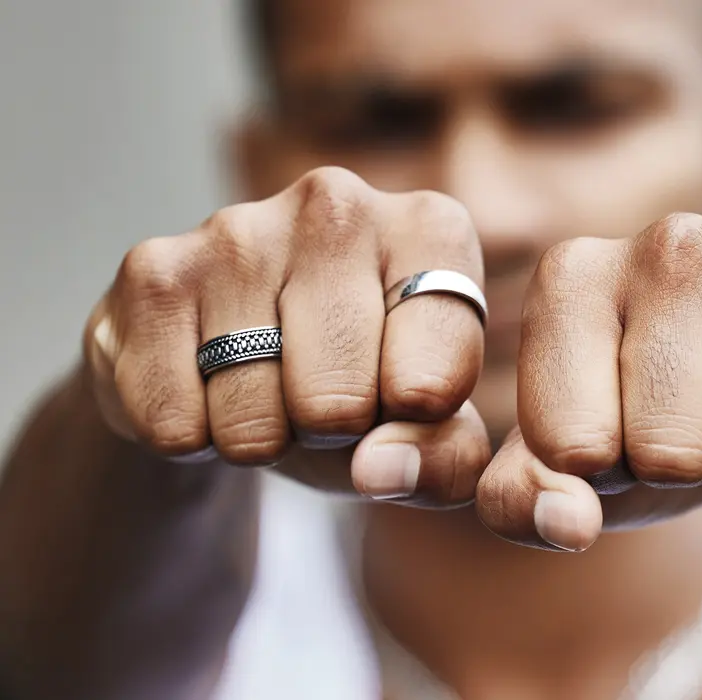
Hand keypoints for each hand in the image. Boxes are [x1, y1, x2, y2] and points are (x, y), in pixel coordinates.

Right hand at [83, 167, 490, 506]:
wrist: (242, 360)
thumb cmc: (359, 383)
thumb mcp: (426, 429)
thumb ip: (447, 458)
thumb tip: (384, 468)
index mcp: (429, 230)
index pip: (434, 380)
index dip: (409, 425)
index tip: (401, 397)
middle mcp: (336, 204)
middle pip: (338, 402)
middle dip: (329, 433)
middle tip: (323, 398)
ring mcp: (237, 229)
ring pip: (252, 419)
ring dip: (259, 438)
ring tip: (266, 387)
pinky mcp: (153, 269)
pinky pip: (176, 422)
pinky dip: (191, 439)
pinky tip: (205, 385)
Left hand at [476, 214, 701, 550]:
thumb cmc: (646, 416)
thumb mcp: (567, 458)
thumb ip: (523, 498)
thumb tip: (568, 524)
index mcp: (573, 276)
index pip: (569, 444)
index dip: (597, 470)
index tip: (612, 434)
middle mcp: (669, 247)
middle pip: (665, 450)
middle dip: (676, 471)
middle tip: (688, 430)